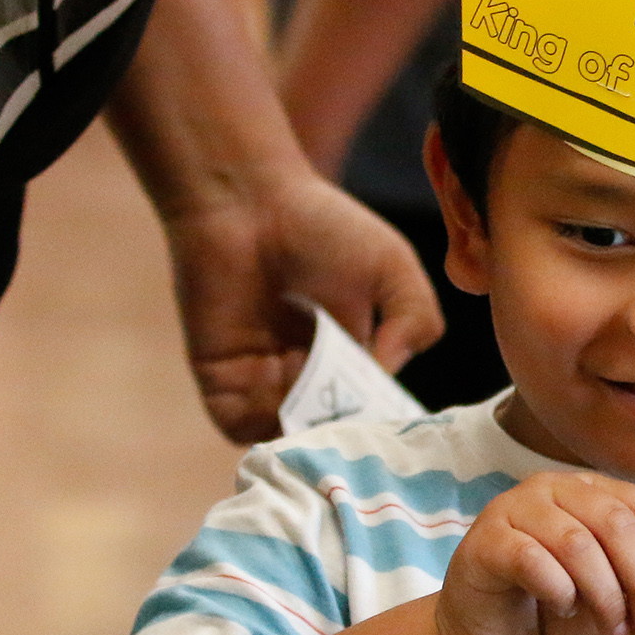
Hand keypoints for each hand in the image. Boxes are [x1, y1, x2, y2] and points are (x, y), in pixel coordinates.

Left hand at [165, 171, 441, 442]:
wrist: (245, 201)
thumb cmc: (321, 225)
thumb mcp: (393, 266)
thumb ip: (415, 319)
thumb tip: (386, 375)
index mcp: (349, 350)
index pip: (370, 405)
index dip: (382, 413)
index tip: (390, 412)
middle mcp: (306, 371)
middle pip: (329, 426)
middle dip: (345, 423)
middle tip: (350, 406)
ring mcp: (261, 379)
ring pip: (288, 433)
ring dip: (306, 424)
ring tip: (313, 389)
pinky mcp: (219, 380)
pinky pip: (241, 427)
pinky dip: (263, 421)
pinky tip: (277, 384)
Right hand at [437, 472, 634, 634]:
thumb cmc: (553, 618)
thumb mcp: (617, 612)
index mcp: (594, 493)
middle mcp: (556, 489)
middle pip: (618, 523)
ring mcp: (516, 508)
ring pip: (578, 541)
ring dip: (605, 593)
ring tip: (611, 629)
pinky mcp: (486, 540)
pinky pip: (533, 558)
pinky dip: (559, 590)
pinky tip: (562, 609)